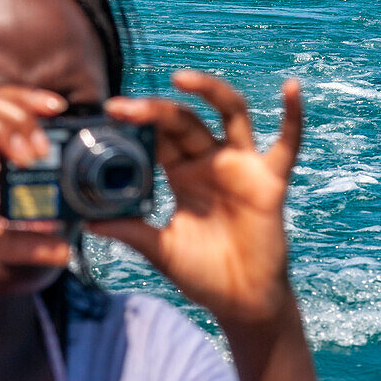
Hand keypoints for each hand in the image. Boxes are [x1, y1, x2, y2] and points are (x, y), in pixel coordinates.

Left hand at [93, 71, 301, 326]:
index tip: (108, 115)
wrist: (242, 302)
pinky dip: (293, 116)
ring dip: (209, 90)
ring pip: (230, 113)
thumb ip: (131, 232)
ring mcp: (242, 166)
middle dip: (155, 110)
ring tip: (181, 78)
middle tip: (123, 107)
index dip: (135, 124)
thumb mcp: (160, 251)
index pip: (158, 136)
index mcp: (183, 173)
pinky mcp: (270, 181)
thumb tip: (87, 222)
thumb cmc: (203, 274)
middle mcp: (212, 161)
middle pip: (185, 121)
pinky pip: (287, 144)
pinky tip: (292, 88)